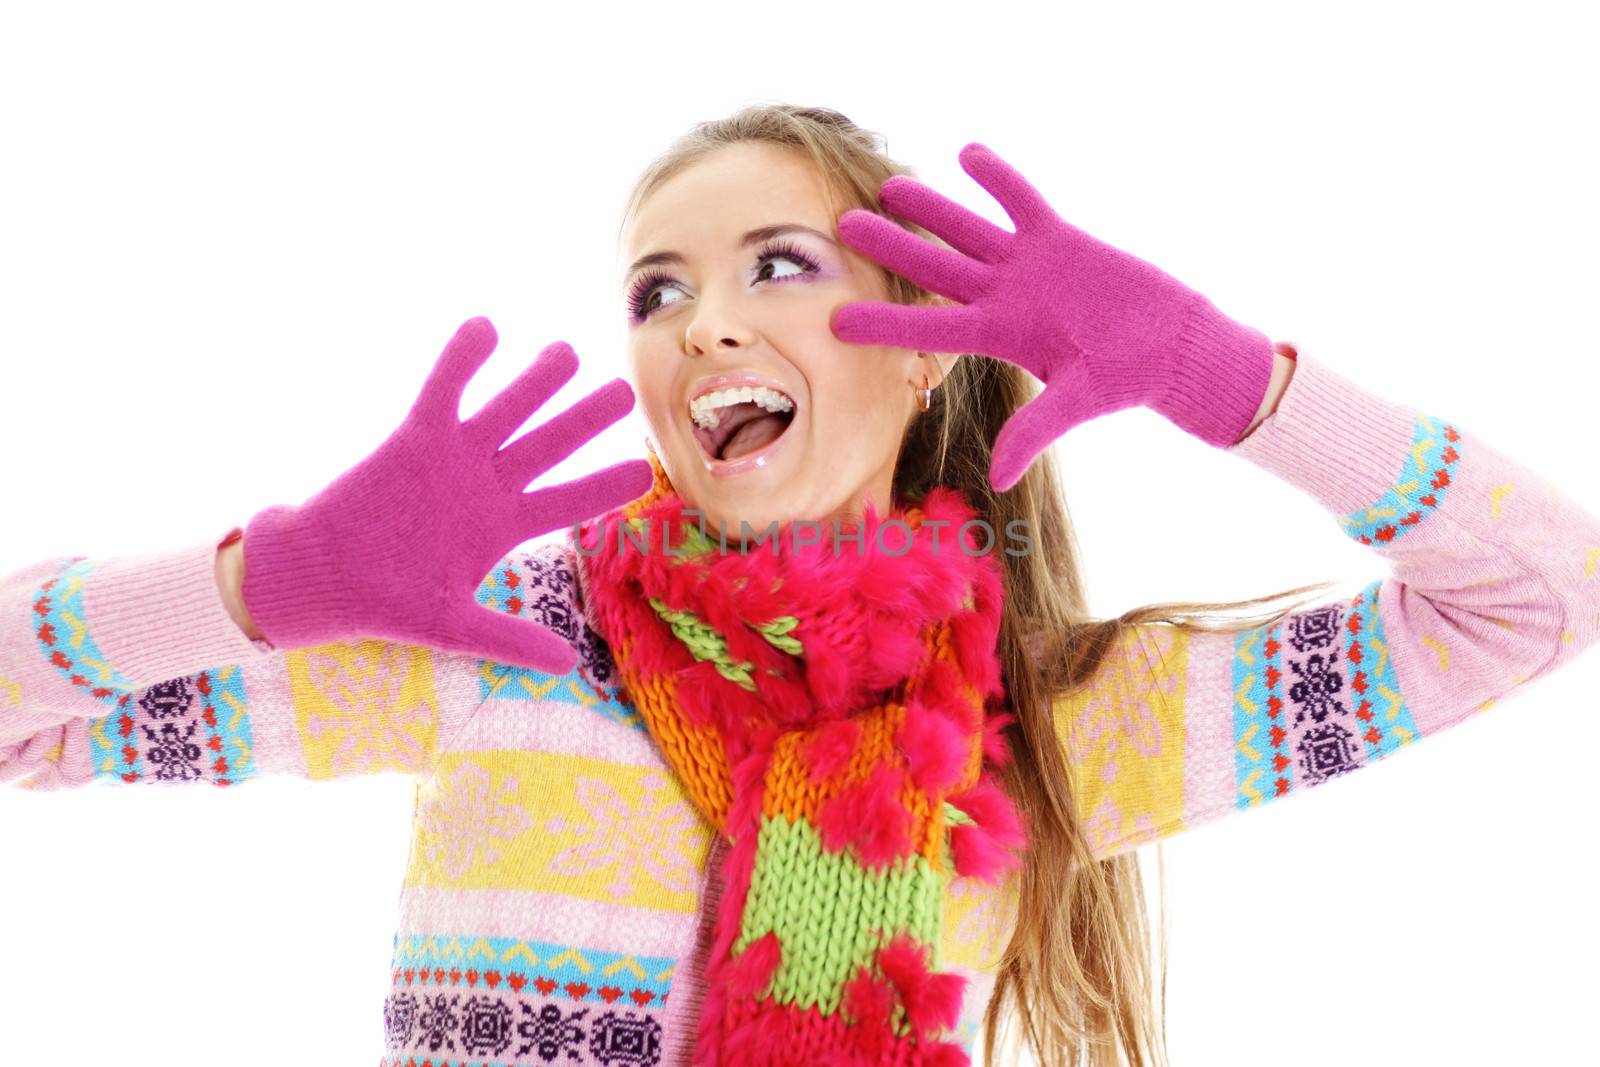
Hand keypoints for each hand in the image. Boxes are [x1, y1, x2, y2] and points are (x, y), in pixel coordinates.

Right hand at [241, 316, 651, 673]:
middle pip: (550, 444)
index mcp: (504, 526)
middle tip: (624, 392)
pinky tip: (487, 328)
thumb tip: (569, 665)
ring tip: (568, 352)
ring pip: (507, 409)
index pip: (568, 501)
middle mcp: (488, 485)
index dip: (605, 485)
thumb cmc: (385, 603)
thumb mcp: (453, 627)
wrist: (323, 577)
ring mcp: (454, 458)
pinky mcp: (415, 438)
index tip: (643, 472)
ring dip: (537, 381)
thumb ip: (510, 640)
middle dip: (586, 418)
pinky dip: (462, 361)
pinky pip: (444, 391)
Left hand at [830, 142, 1275, 490]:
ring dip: (930, 207)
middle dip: (889, 247)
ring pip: (967, 229)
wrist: (1169, 347)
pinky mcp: (1060, 240)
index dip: (882, 323)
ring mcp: (1027, 267)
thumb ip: (1034, 431)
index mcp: (999, 336)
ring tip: (890, 184)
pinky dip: (998, 179)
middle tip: (841, 225)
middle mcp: (1002, 298)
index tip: (834, 319)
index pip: (927, 329)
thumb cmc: (1124, 378)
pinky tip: (966, 154)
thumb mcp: (1076, 403)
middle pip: (932, 269)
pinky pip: (1021, 202)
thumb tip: (1003, 479)